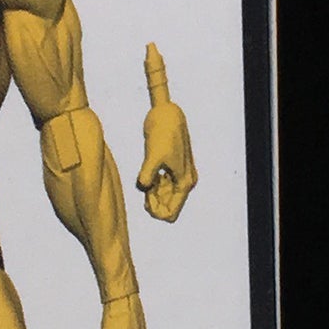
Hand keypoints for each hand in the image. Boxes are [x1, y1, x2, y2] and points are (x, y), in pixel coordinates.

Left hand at [137, 102, 197, 223]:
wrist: (167, 115)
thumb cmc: (162, 133)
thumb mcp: (153, 155)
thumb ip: (147, 174)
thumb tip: (142, 187)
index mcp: (184, 182)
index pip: (171, 213)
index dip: (156, 212)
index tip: (145, 199)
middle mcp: (185, 181)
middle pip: (168, 207)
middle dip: (154, 203)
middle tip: (143, 187)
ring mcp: (179, 175)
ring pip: (165, 197)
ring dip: (152, 195)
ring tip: (144, 180)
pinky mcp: (172, 168)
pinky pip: (163, 186)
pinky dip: (153, 186)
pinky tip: (145, 175)